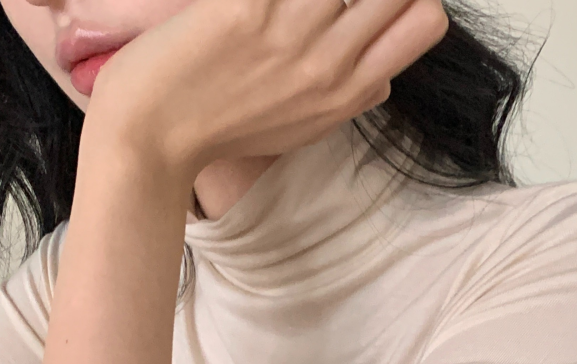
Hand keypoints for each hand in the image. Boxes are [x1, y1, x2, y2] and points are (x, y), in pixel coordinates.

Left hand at [81, 0, 448, 182]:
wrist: (150, 137)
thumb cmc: (221, 128)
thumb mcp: (302, 130)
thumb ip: (348, 100)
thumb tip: (383, 80)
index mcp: (347, 92)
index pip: (426, 21)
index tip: (370, 0)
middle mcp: (330, 63)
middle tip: (327, 0)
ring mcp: (292, 33)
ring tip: (276, 11)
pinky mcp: (249, 8)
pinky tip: (251, 7)